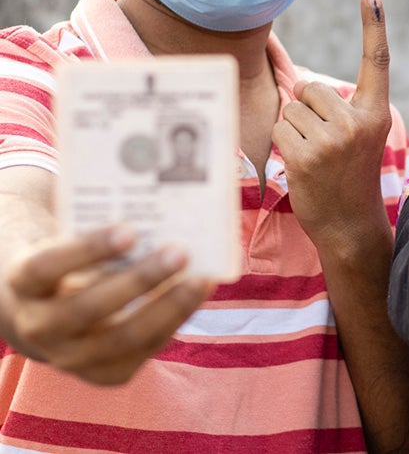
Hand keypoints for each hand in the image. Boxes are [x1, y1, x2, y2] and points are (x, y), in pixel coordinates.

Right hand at [2, 225, 211, 384]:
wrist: (53, 316)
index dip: (88, 249)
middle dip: (140, 280)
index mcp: (24, 284)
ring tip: (199, 279)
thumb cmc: (74, 264)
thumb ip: (107, 236)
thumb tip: (165, 217)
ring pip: (122, 338)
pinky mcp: (104, 375)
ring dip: (167, 307)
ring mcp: (70, 357)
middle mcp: (39, 326)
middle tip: (180, 252)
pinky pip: (144, 350)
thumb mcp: (74, 245)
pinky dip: (175, 321)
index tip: (130, 230)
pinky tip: (198, 295)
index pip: (47, 266)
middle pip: (88, 308)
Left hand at [273, 0, 392, 245]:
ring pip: (290, 109)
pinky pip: (278, 129)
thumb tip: (298, 84)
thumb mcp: (360, 137)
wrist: (350, 226)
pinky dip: (283, 145)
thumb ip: (340, 108)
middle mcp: (357, 121)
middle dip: (307, 110)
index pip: (376, 62)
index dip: (373, 26)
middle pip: (311, 88)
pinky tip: (303, 168)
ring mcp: (331, 139)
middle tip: (325, 144)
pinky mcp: (304, 155)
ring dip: (293, 130)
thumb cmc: (350, 177)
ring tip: (315, 158)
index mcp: (376, 113)